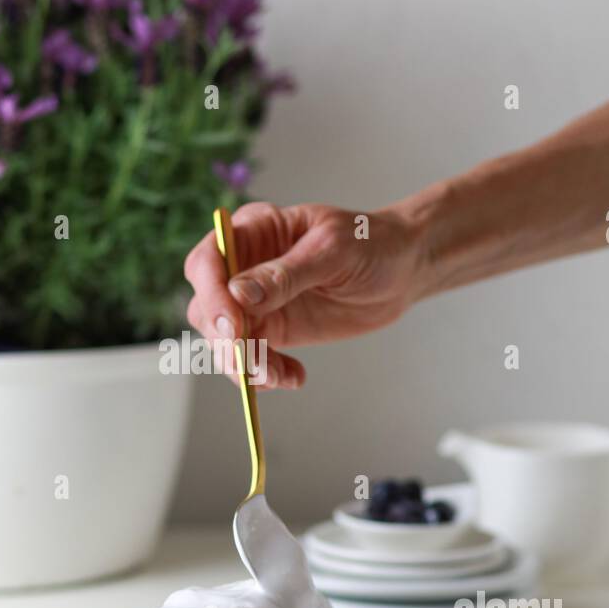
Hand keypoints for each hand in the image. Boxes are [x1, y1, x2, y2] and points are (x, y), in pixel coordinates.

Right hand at [184, 201, 422, 387]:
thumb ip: (286, 274)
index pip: (209, 262)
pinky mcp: (273, 330)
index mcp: (254, 230)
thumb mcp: (334, 251)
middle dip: (224, 340)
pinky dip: (264, 375)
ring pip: (223, 341)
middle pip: (207, 307)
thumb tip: (238, 295)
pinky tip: (293, 377)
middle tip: (252, 363)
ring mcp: (255, 302)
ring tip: (281, 376)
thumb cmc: (370, 244)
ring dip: (245, 365)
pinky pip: (251, 359)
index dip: (213, 296)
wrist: (401, 270)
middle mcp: (244, 266)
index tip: (232, 327)